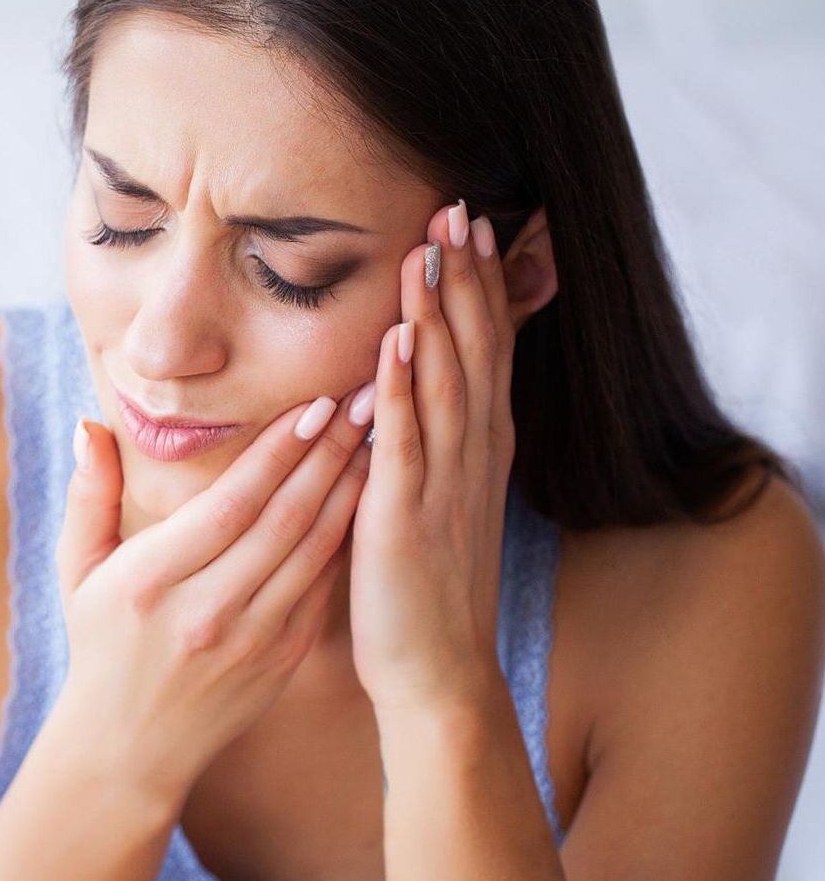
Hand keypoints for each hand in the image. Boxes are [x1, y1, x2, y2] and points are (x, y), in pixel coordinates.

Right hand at [54, 387, 372, 810]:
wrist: (130, 749)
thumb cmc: (100, 647)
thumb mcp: (76, 573)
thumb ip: (88, 497)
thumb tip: (90, 427)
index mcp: (151, 582)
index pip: (229, 505)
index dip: (276, 454)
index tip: (312, 405)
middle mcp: (205, 612)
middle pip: (282, 521)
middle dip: (328, 455)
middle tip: (362, 401)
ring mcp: (250, 641)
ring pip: (313, 552)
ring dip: (350, 491)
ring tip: (377, 436)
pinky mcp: (282, 660)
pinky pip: (322, 588)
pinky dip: (346, 539)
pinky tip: (367, 498)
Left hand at [349, 198, 517, 718]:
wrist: (438, 672)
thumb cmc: (423, 591)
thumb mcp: (435, 502)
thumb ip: (425, 444)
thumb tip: (402, 391)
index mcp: (474, 452)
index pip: (482, 352)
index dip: (478, 288)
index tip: (469, 226)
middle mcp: (470, 458)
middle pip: (473, 351)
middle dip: (466, 280)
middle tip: (459, 208)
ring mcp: (443, 486)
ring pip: (446, 383)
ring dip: (440, 314)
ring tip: (431, 249)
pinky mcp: (407, 518)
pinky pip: (406, 442)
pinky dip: (404, 389)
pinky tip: (398, 340)